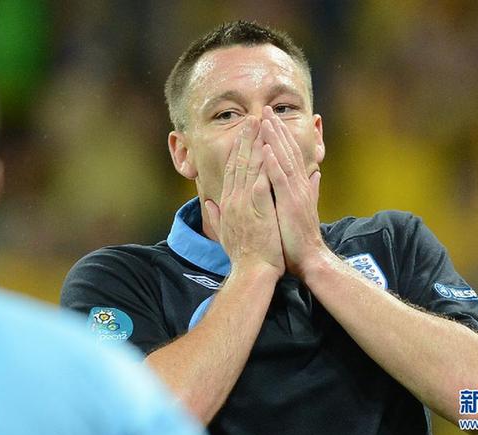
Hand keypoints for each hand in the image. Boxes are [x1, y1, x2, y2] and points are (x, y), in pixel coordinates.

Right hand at [205, 116, 284, 276]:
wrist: (251, 273)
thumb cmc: (243, 256)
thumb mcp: (225, 234)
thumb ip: (217, 216)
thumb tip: (209, 204)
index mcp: (228, 204)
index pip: (232, 171)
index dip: (237, 150)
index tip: (243, 134)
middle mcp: (233, 200)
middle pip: (239, 163)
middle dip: (246, 139)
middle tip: (252, 118)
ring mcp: (244, 204)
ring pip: (249, 167)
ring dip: (255, 144)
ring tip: (261, 125)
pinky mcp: (257, 210)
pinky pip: (261, 182)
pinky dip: (264, 165)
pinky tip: (268, 149)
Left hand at [260, 106, 325, 276]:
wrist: (309, 258)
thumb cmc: (301, 237)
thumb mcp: (305, 208)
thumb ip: (311, 190)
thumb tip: (317, 175)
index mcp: (298, 186)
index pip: (289, 156)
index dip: (281, 137)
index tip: (271, 121)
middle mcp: (299, 185)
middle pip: (287, 152)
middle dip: (277, 130)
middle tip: (267, 110)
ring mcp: (295, 193)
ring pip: (284, 160)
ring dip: (275, 140)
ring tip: (266, 121)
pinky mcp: (290, 203)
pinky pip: (280, 179)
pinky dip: (274, 163)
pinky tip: (267, 148)